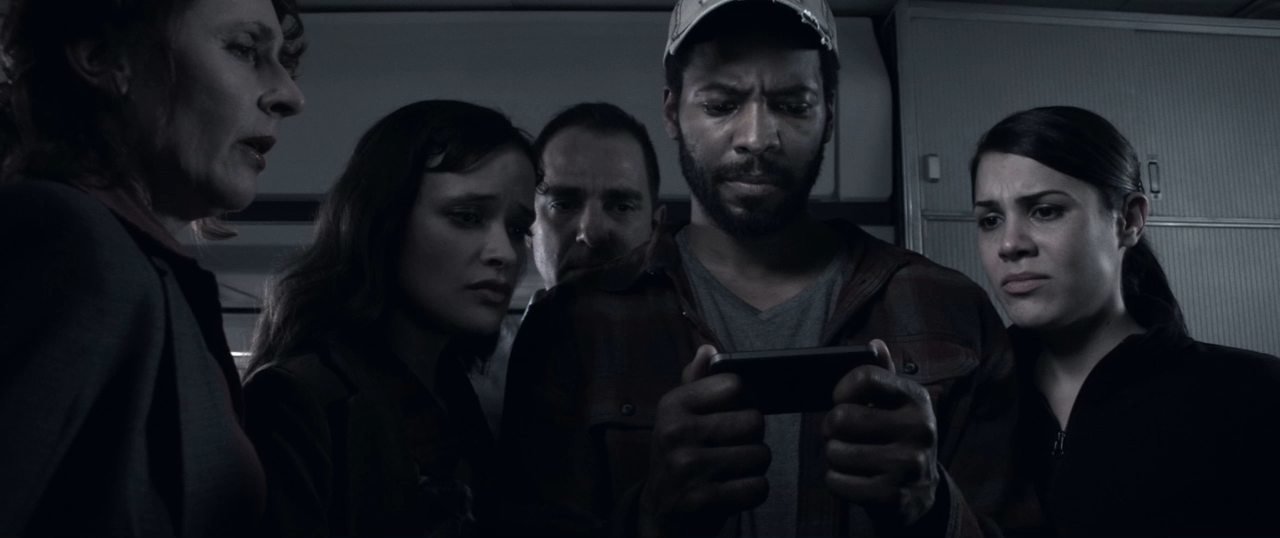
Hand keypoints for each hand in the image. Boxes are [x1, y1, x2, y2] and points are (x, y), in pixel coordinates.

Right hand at [638, 344, 769, 537]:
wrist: (660, 513)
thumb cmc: (678, 456)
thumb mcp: (678, 417)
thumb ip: (696, 382)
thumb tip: (709, 349)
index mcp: (673, 405)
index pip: (735, 385)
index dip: (744, 401)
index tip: (732, 415)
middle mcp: (676, 432)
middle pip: (754, 420)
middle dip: (753, 437)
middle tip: (734, 447)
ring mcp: (688, 467)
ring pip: (760, 455)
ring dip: (755, 466)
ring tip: (733, 469)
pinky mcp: (702, 499)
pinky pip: (757, 487)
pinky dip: (754, 491)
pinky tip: (734, 490)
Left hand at [823, 339, 939, 526]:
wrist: (920, 495)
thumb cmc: (896, 439)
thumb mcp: (896, 407)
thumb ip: (882, 375)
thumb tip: (874, 345)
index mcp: (916, 399)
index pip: (865, 376)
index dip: (842, 389)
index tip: (841, 400)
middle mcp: (919, 429)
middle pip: (841, 417)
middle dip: (830, 429)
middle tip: (840, 435)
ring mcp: (909, 465)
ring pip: (835, 452)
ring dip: (834, 456)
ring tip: (850, 457)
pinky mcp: (894, 497)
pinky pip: (837, 482)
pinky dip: (836, 481)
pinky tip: (854, 479)